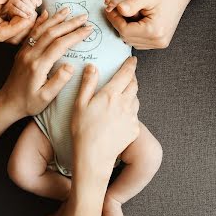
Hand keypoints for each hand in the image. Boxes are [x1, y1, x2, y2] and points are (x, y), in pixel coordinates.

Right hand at [0, 0, 34, 43]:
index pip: (0, 34)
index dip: (15, 29)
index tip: (27, 19)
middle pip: (10, 38)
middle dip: (23, 28)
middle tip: (32, 14)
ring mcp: (0, 28)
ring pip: (17, 37)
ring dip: (27, 27)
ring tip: (32, 13)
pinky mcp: (8, 27)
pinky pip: (20, 32)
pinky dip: (28, 25)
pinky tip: (31, 14)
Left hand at [0, 8, 92, 117]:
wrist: (7, 102)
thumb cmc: (28, 103)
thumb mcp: (45, 98)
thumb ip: (58, 81)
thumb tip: (71, 66)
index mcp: (38, 65)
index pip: (60, 45)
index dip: (75, 35)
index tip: (89, 29)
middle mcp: (31, 54)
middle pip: (52, 33)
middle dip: (69, 23)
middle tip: (84, 16)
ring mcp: (25, 51)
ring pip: (41, 29)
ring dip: (56, 18)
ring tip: (68, 10)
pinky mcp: (22, 51)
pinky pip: (31, 32)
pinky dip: (40, 21)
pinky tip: (46, 14)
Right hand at [4, 0, 41, 18]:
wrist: (16, 14)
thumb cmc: (26, 8)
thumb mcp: (32, 4)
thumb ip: (36, 1)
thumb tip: (38, 1)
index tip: (36, 5)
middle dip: (29, 5)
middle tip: (33, 11)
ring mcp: (12, 1)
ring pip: (18, 3)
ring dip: (25, 9)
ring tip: (30, 14)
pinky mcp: (9, 7)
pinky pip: (14, 9)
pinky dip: (21, 13)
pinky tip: (26, 16)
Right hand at [71, 58, 138, 187]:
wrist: (94, 156)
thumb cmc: (83, 130)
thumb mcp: (80, 104)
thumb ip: (88, 83)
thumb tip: (92, 67)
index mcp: (111, 94)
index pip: (125, 74)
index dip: (130, 65)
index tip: (132, 60)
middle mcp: (125, 103)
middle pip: (134, 85)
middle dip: (132, 78)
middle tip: (127, 75)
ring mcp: (131, 117)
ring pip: (136, 99)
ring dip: (131, 94)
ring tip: (123, 95)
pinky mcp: (134, 129)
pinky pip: (135, 115)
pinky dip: (130, 111)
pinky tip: (121, 115)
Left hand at [105, 0, 197, 48]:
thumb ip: (130, 3)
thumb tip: (116, 9)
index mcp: (155, 31)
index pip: (124, 30)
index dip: (114, 19)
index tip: (108, 9)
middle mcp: (158, 41)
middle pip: (126, 37)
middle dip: (118, 22)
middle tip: (114, 9)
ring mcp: (159, 43)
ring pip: (130, 40)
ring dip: (124, 27)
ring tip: (126, 12)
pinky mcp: (158, 42)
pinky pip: (137, 40)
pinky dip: (132, 31)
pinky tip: (134, 19)